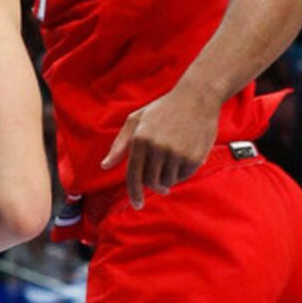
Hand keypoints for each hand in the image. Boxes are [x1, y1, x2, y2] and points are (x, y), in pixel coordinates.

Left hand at [102, 82, 219, 208]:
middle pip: (150, 182)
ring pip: (167, 181)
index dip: (134, 193)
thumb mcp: (136, 120)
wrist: (197, 98)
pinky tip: (183, 156)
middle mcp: (157, 148)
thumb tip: (104, 166)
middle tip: (158, 177)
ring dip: (167, 178)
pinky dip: (181, 172)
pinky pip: (183, 177)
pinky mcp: (193, 158)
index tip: (137, 204)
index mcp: (140, 139)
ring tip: (171, 161)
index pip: (133, 175)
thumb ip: (120, 144)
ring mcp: (176, 154)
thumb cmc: (163, 109)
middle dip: (153, 183)